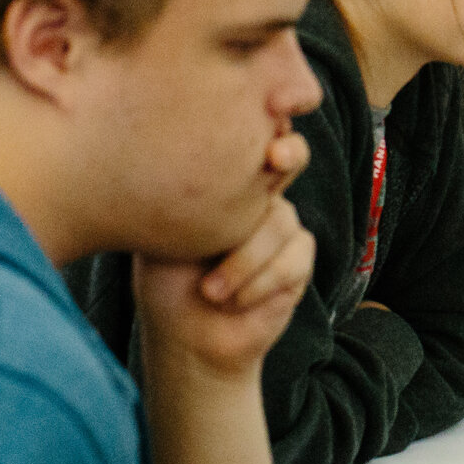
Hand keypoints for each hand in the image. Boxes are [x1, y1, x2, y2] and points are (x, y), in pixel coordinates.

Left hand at [135, 135, 316, 383]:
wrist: (187, 341)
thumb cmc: (165, 284)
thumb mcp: (166, 232)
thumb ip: (185, 196)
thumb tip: (186, 157)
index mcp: (223, 181)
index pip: (250, 137)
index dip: (261, 122)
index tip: (253, 130)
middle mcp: (256, 196)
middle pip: (288, 156)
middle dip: (287, 153)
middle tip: (274, 158)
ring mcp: (279, 225)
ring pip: (281, 220)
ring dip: (244, 261)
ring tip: (211, 291)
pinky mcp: (297, 260)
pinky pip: (293, 256)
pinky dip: (260, 281)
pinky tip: (232, 299)